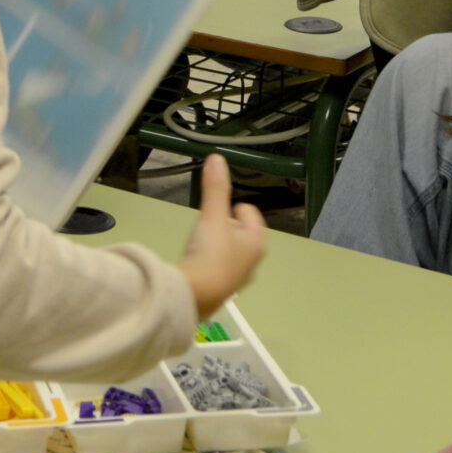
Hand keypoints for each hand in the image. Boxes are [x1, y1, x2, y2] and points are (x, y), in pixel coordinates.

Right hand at [180, 155, 266, 319]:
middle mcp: (251, 263)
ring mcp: (236, 279)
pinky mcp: (220, 291)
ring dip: (218, 245)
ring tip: (201, 241)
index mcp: (255, 243)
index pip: (252, 216)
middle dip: (228, 227)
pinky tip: (196, 261)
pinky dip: (209, 262)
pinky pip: (218, 269)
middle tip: (210, 222)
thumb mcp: (212, 215)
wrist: (195, 294)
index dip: (237, 207)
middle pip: (242, 236)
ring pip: (231, 254)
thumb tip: (217, 158)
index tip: (223, 206)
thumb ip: (215, 188)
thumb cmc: (211, 252)